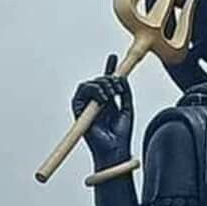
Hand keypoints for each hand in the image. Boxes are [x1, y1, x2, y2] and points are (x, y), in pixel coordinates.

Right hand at [71, 53, 133, 168]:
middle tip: (118, 88)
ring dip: (101, 85)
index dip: (109, 69)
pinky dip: (93, 91)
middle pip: (98, 81)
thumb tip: (122, 78)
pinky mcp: (79, 109)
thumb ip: (125, 93)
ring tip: (111, 94)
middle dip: (108, 79)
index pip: (106, 82)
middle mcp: (96, 103)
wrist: (115, 148)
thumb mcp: (127, 109)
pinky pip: (82, 92)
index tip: (114, 57)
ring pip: (89, 84)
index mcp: (107, 102)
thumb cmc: (121, 134)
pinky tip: (103, 98)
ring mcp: (87, 106)